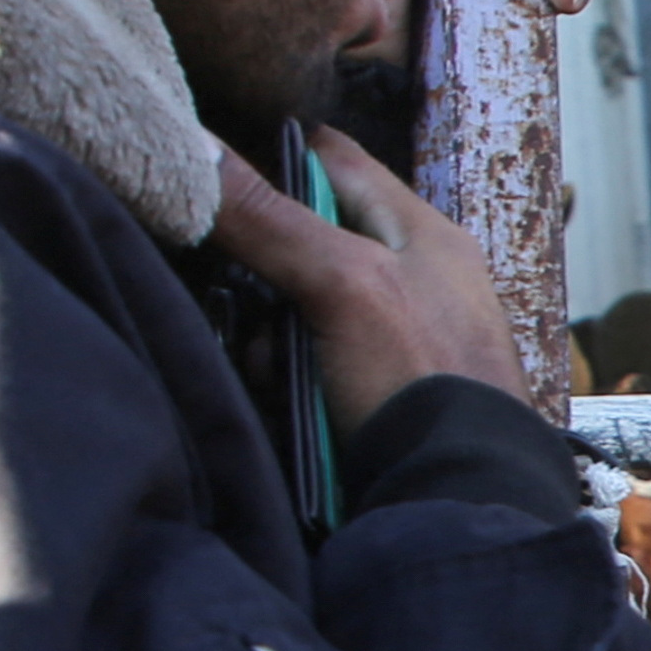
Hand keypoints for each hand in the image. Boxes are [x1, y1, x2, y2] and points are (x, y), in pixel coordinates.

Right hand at [210, 127, 528, 424]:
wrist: (458, 500)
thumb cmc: (426, 380)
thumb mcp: (344, 285)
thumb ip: (270, 219)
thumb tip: (192, 150)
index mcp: (423, 233)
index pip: (333, 160)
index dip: (270, 157)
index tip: (212, 171)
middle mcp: (411, 276)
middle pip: (303, 237)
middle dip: (260, 267)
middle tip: (246, 296)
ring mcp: (391, 338)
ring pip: (294, 306)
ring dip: (269, 335)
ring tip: (276, 365)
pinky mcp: (369, 391)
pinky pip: (304, 364)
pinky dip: (285, 378)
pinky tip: (285, 399)